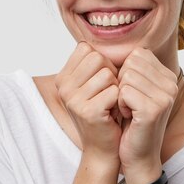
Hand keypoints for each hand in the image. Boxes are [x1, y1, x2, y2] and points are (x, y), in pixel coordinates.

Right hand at [54, 42, 121, 161]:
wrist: (103, 149)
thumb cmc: (103, 112)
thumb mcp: (91, 85)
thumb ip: (92, 63)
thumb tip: (103, 35)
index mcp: (62, 77)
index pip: (86, 48)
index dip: (101, 62)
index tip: (101, 82)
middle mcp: (63, 87)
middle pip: (97, 58)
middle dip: (110, 73)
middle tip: (108, 94)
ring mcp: (73, 99)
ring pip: (108, 74)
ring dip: (117, 88)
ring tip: (111, 104)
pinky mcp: (88, 111)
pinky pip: (115, 91)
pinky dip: (120, 101)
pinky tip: (114, 113)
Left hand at [117, 47, 178, 179]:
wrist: (138, 155)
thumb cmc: (132, 121)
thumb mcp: (135, 90)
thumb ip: (133, 68)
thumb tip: (114, 46)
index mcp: (168, 76)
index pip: (137, 54)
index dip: (125, 72)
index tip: (130, 92)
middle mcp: (171, 84)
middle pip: (131, 63)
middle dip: (121, 82)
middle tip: (129, 102)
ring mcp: (165, 96)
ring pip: (126, 76)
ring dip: (120, 94)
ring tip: (129, 110)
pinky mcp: (153, 109)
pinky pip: (123, 92)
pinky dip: (120, 104)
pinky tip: (129, 116)